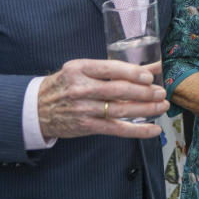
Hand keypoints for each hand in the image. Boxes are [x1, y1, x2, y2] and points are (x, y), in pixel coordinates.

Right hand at [38, 59, 167, 138]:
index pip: (110, 69)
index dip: (132, 73)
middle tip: (161, 92)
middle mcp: (81, 89)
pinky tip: (153, 129)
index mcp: (80, 69)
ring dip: (145, 109)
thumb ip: (113, 69)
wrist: (37, 108)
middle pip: (118, 90)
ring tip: (162, 106)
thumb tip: (150, 67)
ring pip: (120, 110)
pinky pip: (116, 129)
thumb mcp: (82, 70)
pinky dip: (137, 130)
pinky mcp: (87, 126)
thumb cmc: (65, 85)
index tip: (149, 76)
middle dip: (144, 92)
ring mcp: (83, 109)